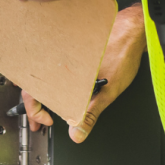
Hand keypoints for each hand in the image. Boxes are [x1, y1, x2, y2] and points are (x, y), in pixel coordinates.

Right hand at [22, 3, 146, 142]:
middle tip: (37, 121)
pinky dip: (52, 79)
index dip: (35, 111)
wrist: (132, 31)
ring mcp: (64, 50)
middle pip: (33, 82)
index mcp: (63, 70)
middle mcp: (59, 58)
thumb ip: (91, 114)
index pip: (32, 92)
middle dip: (33, 104)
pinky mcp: (72, 47)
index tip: (47, 120)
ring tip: (44, 107)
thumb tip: (77, 134)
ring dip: (41, 92)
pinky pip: (55, 63)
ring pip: (42, 71)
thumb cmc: (123, 54)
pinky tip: (59, 87)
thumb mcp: (108, 92)